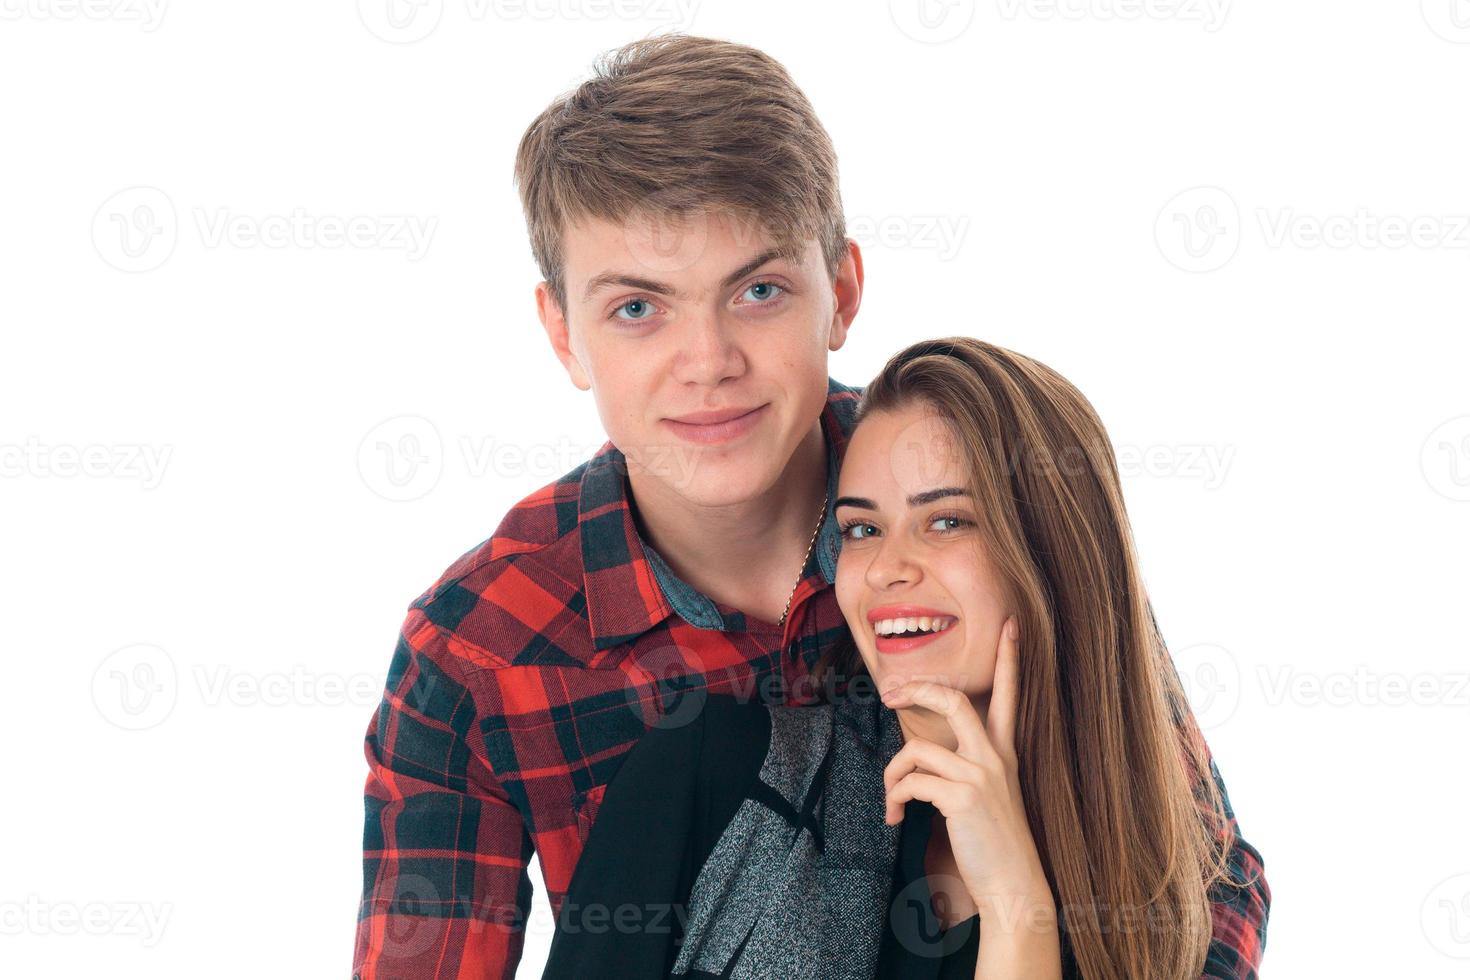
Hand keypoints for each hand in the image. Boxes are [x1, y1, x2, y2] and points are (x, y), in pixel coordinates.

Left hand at [880, 616, 1049, 908]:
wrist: (1015, 888)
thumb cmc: (994, 846)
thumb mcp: (986, 796)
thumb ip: (963, 768)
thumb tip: (919, 757)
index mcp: (1003, 754)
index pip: (1008, 696)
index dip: (1010, 659)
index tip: (1011, 625)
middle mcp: (995, 757)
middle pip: (952, 699)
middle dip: (916, 688)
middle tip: (890, 691)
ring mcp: (980, 775)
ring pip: (916, 747)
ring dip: (892, 774)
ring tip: (891, 801)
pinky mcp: (962, 797)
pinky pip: (911, 781)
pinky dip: (894, 797)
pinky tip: (896, 818)